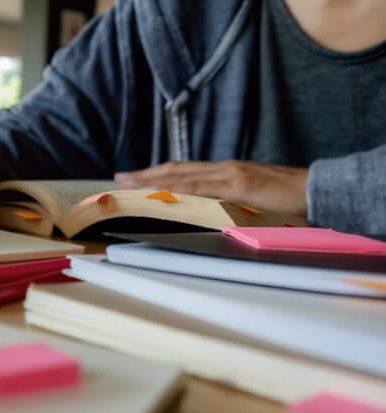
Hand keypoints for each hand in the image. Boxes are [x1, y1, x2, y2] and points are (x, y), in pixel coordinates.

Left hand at [114, 160, 308, 216]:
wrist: (319, 190)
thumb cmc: (288, 200)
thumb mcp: (250, 202)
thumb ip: (228, 206)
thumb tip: (205, 216)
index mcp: (226, 173)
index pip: (183, 172)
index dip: (157, 175)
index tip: (133, 179)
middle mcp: (224, 170)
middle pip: (176, 170)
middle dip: (145, 175)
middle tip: (119, 179)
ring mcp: (231, 175)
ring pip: (183, 176)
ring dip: (153, 179)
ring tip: (129, 184)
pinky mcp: (240, 185)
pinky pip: (203, 188)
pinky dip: (179, 189)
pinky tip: (161, 192)